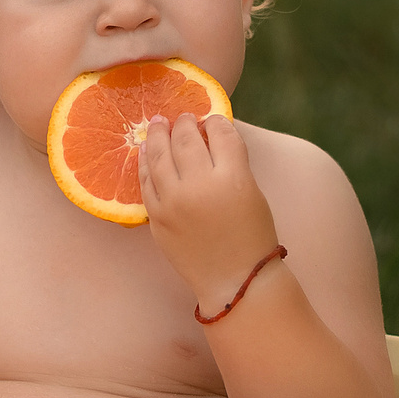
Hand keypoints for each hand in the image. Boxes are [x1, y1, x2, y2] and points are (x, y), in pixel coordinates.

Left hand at [137, 112, 279, 311]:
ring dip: (158, 134)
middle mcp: (201, 186)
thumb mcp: (253, 192)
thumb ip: (232, 162)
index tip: (212, 120)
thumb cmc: (251, 236)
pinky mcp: (157, 217)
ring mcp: (174, 202)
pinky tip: (146, 150)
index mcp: (233, 178)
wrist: (234, 280)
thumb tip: (208, 134)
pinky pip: (146, 180)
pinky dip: (146, 161)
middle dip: (185, 123)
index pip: (220, 133)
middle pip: (186, 139)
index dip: (215, 121)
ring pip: (159, 154)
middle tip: (183, 117)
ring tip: (159, 122)